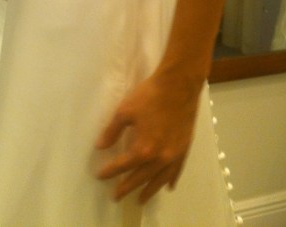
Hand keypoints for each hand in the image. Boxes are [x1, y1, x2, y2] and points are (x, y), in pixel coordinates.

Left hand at [95, 72, 200, 203]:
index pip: (123, 165)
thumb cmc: (149, 96)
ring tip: (141, 199)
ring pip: (159, 179)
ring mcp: (174, 154)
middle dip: (127, 186)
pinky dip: (171, 180)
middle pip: (140, 177)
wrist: (179, 85)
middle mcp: (160, 157)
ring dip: (149, 190)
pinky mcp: (184, 148)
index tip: (100, 176)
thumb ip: (112, 131)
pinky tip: (168, 187)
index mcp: (144, 148)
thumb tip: (100, 146)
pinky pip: (177, 170)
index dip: (110, 171)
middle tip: (116, 196)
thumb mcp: (125, 111)